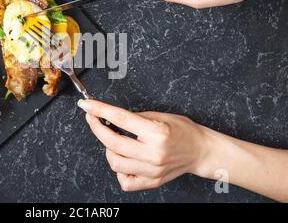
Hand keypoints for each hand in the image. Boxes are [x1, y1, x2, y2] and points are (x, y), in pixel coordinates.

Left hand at [77, 99, 208, 190]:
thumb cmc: (183, 130)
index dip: (99, 110)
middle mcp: (153, 154)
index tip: (87, 105)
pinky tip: (124, 158)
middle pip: (112, 143)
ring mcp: (152, 171)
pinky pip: (125, 181)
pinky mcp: (152, 181)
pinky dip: (119, 170)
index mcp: (156, 133)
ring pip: (115, 163)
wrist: (201, 150)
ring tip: (113, 140)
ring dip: (108, 149)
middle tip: (93, 118)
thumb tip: (110, 117)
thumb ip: (134, 118)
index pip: (120, 119)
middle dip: (97, 128)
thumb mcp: (159, 116)